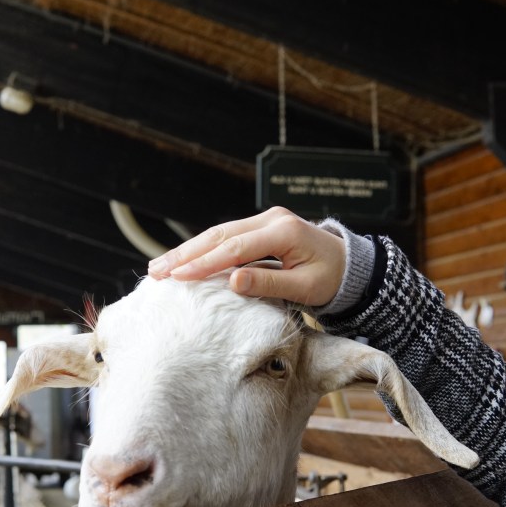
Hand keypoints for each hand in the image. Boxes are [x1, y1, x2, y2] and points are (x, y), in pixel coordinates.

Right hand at [147, 207, 345, 306]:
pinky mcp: (260, 228)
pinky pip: (225, 238)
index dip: (204, 262)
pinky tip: (182, 262)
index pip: (235, 247)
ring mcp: (264, 220)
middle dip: (185, 253)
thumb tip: (234, 282)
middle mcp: (270, 219)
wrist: (349, 265)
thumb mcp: (306, 287)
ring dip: (188, 250)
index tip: (178, 276)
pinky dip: (202, 250)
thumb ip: (270, 283)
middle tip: (156, 270)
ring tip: (159, 267)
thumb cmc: (331, 279)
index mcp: (283, 231)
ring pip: (218, 234)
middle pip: (219, 235)